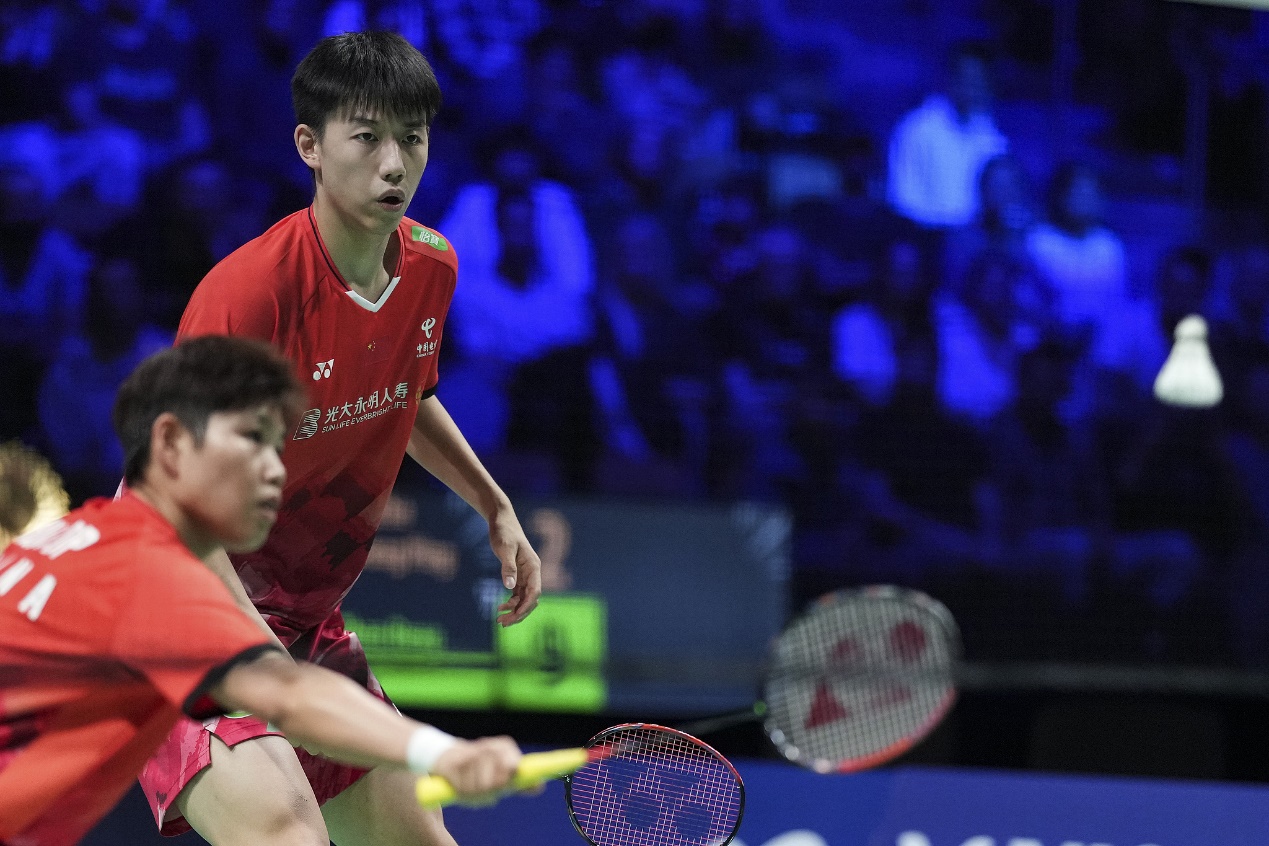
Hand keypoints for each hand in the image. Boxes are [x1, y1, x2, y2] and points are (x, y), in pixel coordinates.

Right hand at [431, 736, 523, 805]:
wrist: (447, 755)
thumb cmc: (482, 768)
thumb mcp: (503, 772)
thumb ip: (522, 782)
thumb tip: (540, 786)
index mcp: (504, 747)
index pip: (514, 765)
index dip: (511, 776)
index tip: (507, 781)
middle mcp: (488, 747)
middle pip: (498, 782)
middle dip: (493, 791)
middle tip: (488, 790)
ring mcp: (470, 754)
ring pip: (480, 788)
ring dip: (476, 794)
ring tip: (473, 787)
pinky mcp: (452, 763)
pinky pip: (462, 788)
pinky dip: (462, 793)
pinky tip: (460, 785)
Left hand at [489, 506, 541, 625]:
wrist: (502, 521)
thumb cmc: (504, 532)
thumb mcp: (504, 549)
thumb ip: (508, 567)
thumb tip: (510, 587)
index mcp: (533, 567)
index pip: (535, 592)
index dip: (526, 606)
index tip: (514, 615)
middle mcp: (532, 573)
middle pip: (530, 599)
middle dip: (519, 613)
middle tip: (502, 623)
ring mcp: (525, 575)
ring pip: (524, 599)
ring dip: (514, 611)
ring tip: (500, 621)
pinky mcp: (517, 575)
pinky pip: (518, 594)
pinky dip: (511, 603)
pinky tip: (500, 608)